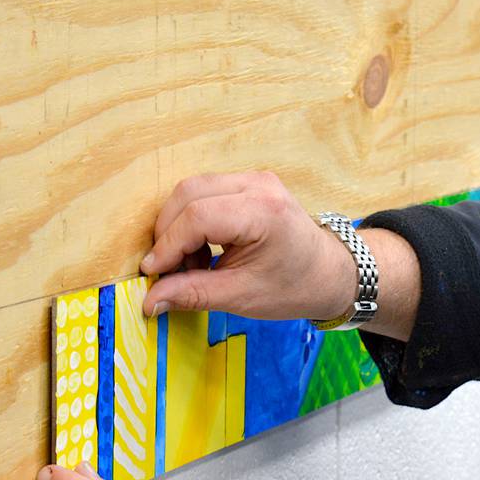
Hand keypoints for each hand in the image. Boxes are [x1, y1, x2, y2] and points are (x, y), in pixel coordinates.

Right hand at [139, 172, 355, 320]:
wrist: (330, 273)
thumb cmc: (296, 286)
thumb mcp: (242, 296)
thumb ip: (193, 294)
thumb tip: (149, 300)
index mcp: (264, 212)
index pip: (197, 217)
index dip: (167, 246)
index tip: (153, 274)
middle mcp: (259, 185)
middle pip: (189, 194)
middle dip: (169, 234)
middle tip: (169, 271)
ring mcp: (255, 180)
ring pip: (193, 190)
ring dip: (179, 227)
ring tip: (192, 264)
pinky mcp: (250, 184)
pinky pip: (206, 193)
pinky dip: (193, 221)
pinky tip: (204, 252)